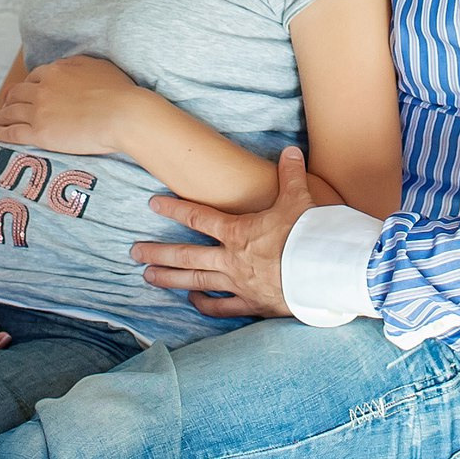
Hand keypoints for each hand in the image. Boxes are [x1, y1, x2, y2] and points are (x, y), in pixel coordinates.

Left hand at [0, 56, 146, 155]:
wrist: (121, 114)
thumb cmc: (118, 91)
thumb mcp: (97, 66)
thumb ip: (77, 65)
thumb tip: (68, 67)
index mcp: (57, 71)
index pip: (35, 77)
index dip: (28, 85)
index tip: (26, 92)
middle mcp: (43, 88)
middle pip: (18, 93)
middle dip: (10, 99)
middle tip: (6, 106)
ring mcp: (39, 110)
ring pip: (10, 111)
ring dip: (0, 116)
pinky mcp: (39, 132)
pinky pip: (12, 132)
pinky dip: (0, 132)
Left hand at [131, 147, 329, 319]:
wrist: (326, 274)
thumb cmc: (310, 236)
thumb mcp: (299, 200)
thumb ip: (290, 175)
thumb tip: (290, 150)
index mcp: (237, 232)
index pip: (198, 218)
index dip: (174, 208)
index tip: (153, 203)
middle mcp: (231, 259)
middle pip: (185, 255)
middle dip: (157, 253)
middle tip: (134, 252)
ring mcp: (239, 284)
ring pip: (196, 282)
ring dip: (170, 279)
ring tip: (148, 278)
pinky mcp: (253, 304)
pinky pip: (223, 308)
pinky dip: (206, 305)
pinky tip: (193, 302)